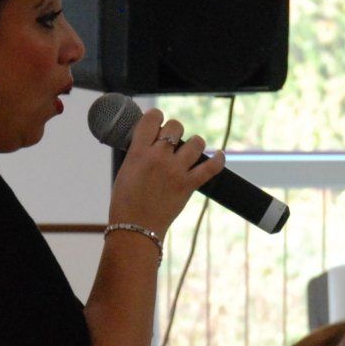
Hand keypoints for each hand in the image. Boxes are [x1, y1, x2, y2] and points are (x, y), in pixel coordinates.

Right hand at [108, 109, 226, 234]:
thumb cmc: (125, 202)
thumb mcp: (126, 170)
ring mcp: (176, 171)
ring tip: (190, 151)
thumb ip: (139, 153)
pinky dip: (219, 159)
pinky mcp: (188, 185)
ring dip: (195, 143)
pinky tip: (219, 155)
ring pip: (196, 142)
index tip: (158, 123)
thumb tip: (151, 142)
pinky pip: (211, 167)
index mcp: (138, 151)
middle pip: (176, 126)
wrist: (135, 228)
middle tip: (172, 142)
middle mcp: (158, 157)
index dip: (157, 117)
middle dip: (175, 131)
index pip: (152, 118)